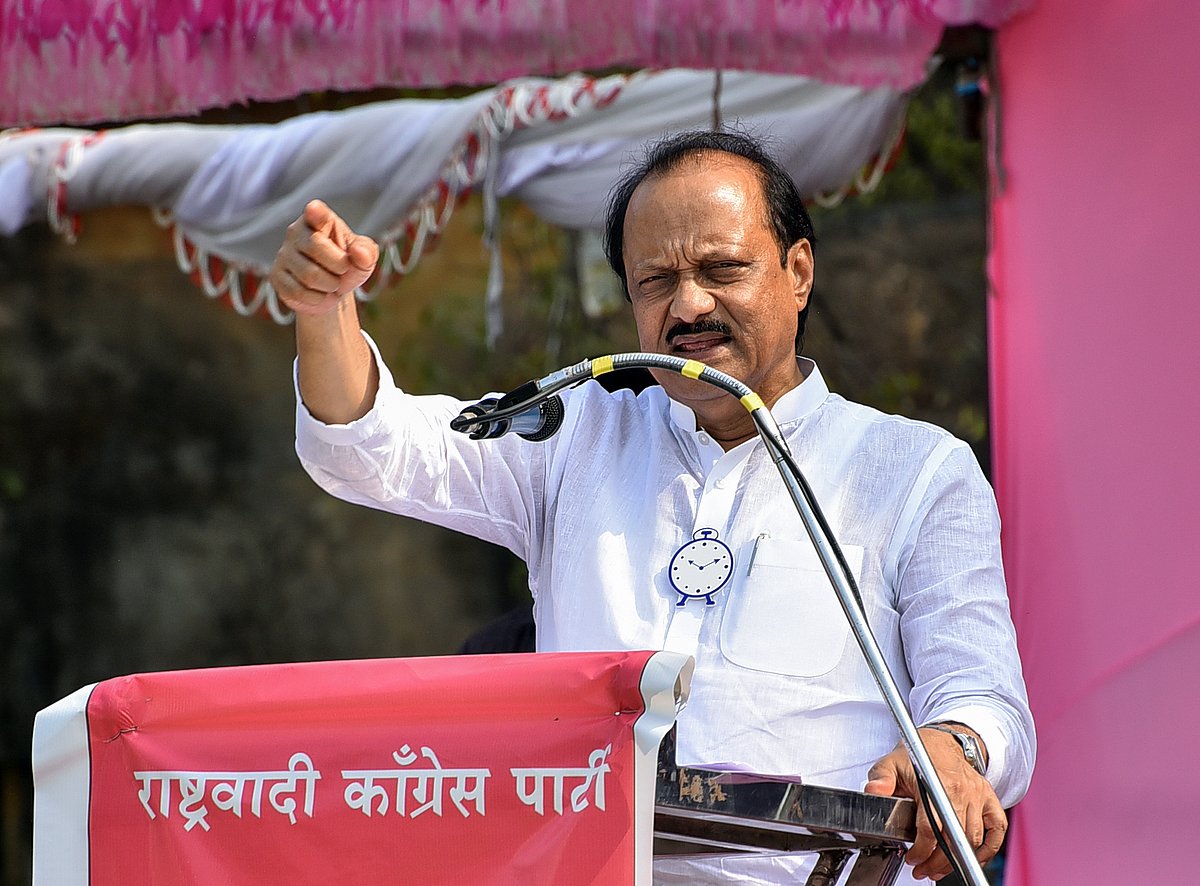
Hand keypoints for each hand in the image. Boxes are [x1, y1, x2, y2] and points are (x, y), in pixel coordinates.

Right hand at [269, 200, 378, 315]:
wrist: (331, 290)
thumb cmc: (347, 265)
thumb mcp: (363, 257)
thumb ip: (366, 253)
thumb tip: (361, 254)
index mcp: (318, 220)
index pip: (315, 213)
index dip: (315, 212)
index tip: (314, 210)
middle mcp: (295, 232)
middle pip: (316, 246)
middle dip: (338, 265)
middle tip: (343, 271)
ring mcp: (283, 255)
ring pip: (309, 275)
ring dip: (330, 286)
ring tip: (332, 283)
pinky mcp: (277, 277)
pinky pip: (298, 292)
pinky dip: (318, 299)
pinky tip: (320, 294)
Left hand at [863, 729, 1006, 880]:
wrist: (943, 741)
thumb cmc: (917, 754)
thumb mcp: (891, 763)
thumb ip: (880, 778)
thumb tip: (872, 791)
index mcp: (936, 783)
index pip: (931, 828)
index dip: (921, 850)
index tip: (912, 858)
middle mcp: (961, 791)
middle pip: (954, 839)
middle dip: (938, 861)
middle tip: (924, 870)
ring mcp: (978, 796)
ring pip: (974, 839)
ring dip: (958, 860)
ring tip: (940, 869)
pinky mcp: (989, 799)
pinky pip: (997, 830)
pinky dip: (989, 849)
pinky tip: (974, 858)